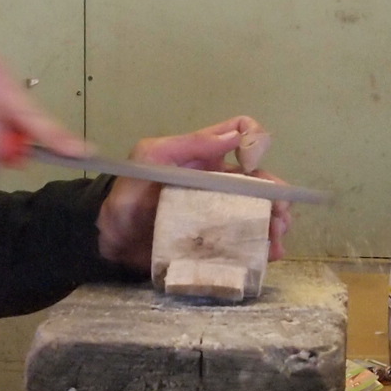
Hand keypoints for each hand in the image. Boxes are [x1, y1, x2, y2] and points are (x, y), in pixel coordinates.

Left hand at [95, 116, 293, 269]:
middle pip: (261, 181)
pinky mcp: (216, 240)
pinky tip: (269, 255)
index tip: (249, 162)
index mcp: (206, 157)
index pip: (242, 134)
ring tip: (277, 239)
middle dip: (276, 195)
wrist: (110, 237)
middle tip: (280, 214)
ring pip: (259, 213)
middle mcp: (220, 182)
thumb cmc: (128, 192)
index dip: (254, 141)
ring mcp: (220, 213)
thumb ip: (188, 145)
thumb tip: (234, 136)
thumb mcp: (151, 157)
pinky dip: (262, 248)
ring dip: (275, 223)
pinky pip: (246, 242)